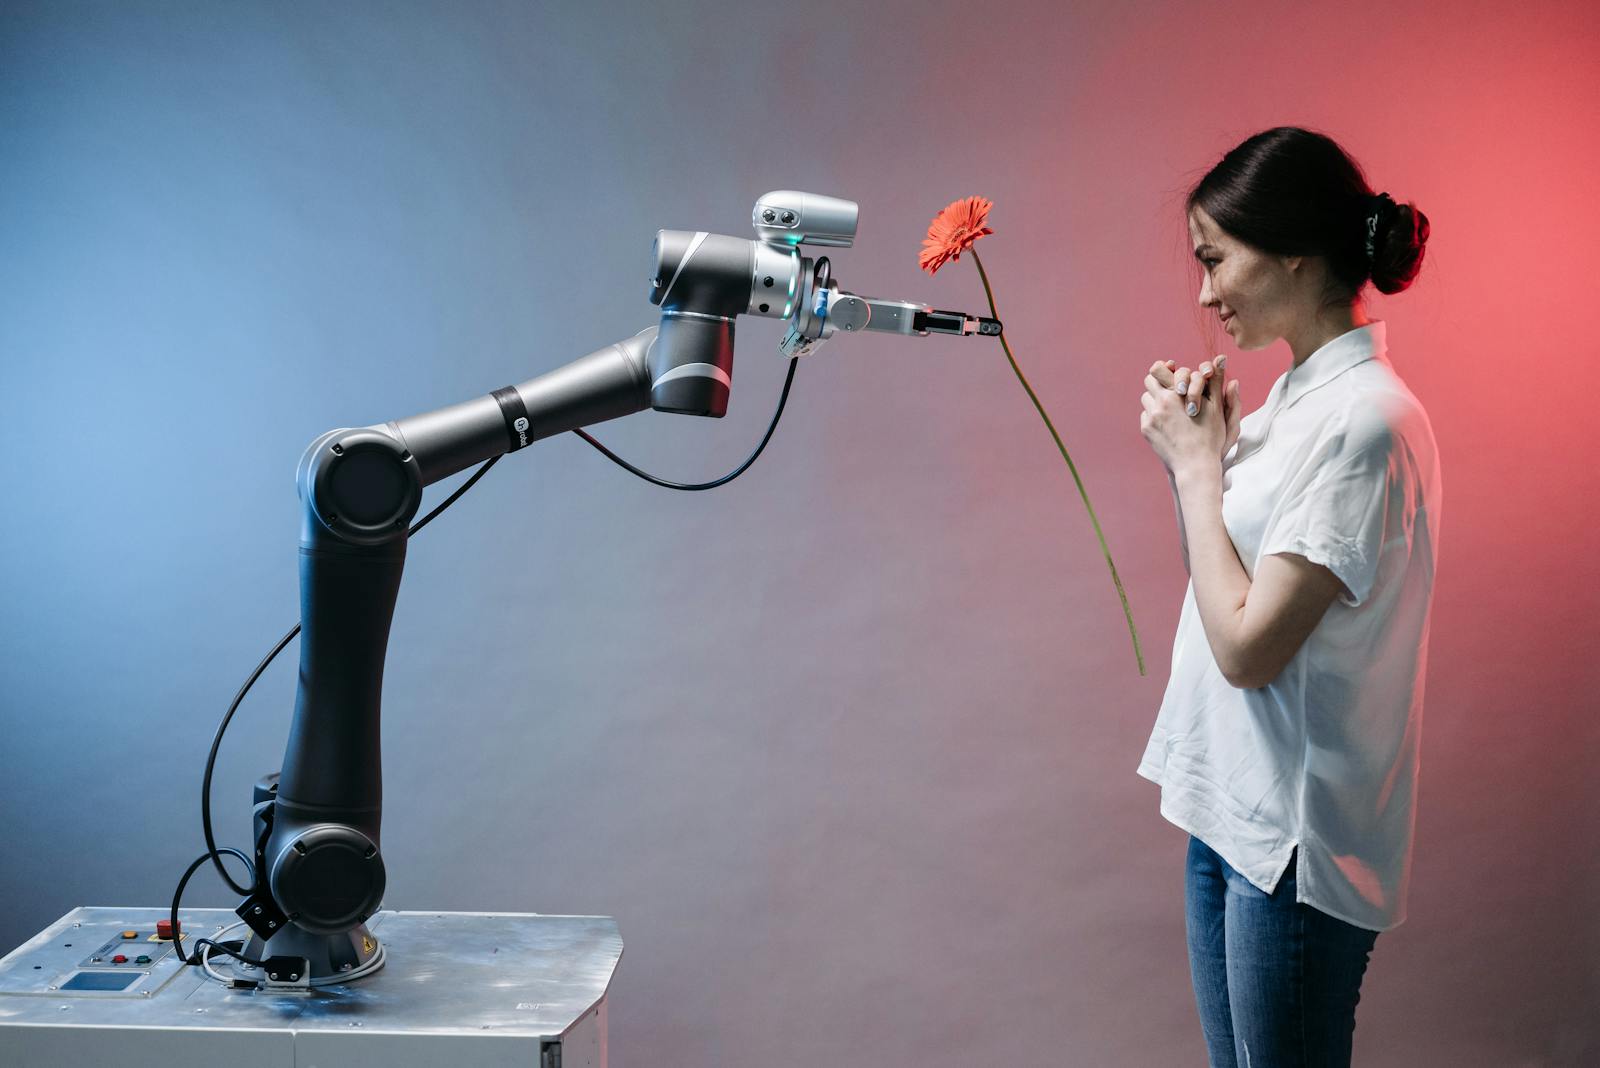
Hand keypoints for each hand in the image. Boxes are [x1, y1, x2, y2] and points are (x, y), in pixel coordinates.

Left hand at [1141, 356, 1234, 479]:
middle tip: (1170, 387)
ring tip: (1169, 404)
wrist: (1195, 465)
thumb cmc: (1210, 437)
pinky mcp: (1146, 431)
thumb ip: (1215, 381)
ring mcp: (1150, 418)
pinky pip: (1145, 415)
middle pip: (1149, 381)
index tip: (1172, 370)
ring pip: (1146, 398)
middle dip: (1159, 381)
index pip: (1158, 370)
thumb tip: (1220, 357)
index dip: (1165, 368)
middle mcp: (1159, 404)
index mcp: (1174, 395)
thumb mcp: (1217, 408)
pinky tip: (1166, 420)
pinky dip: (1153, 414)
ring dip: (1155, 398)